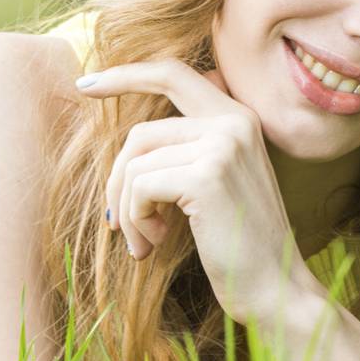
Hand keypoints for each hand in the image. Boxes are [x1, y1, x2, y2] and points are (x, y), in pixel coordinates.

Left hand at [76, 60, 308, 323]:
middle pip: (141, 133)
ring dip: (128, 211)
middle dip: (116, 178)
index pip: (174, 74)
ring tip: (145, 242)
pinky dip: (135, 221)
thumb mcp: (221, 182)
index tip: (85, 84)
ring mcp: (223, 146)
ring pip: (136, 165)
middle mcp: (234, 123)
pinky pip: (139, 188)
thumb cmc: (241, 244)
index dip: (125, 74)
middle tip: (115, 220)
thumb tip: (142, 134)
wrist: (274, 286)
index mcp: (239, 119)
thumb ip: (193, 147)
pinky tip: (154, 244)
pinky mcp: (206, 176)